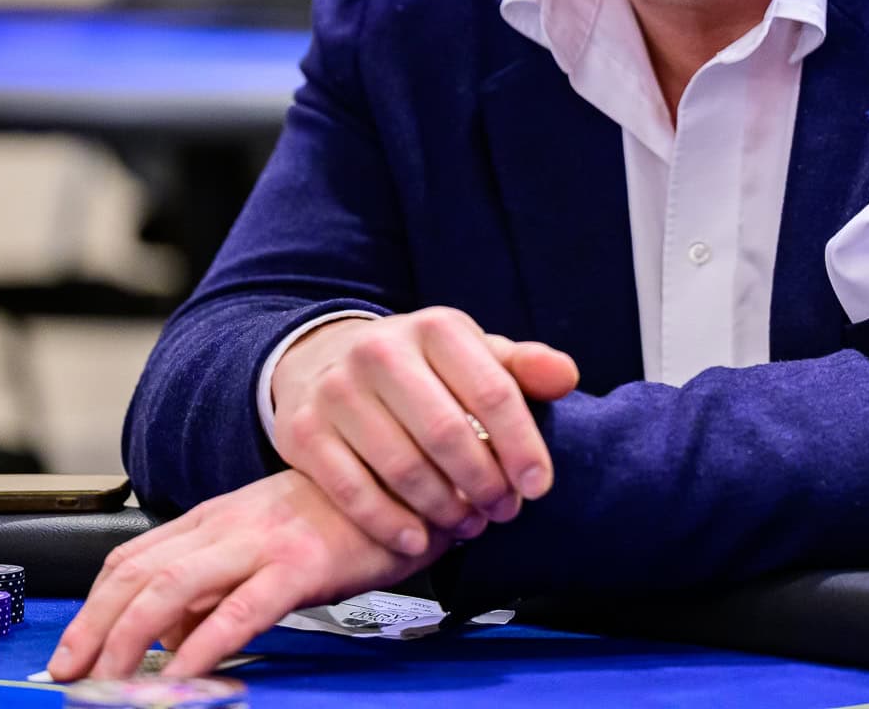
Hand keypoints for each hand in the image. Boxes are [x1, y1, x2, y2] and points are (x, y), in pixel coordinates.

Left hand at [46, 469, 444, 680]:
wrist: (415, 480)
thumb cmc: (347, 518)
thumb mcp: (270, 544)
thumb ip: (220, 585)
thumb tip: (173, 637)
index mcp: (218, 517)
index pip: (133, 556)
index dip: (93, 605)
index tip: (72, 647)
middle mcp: (229, 524)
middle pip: (137, 572)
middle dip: (93, 626)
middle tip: (68, 671)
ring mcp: (262, 541)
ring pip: (171, 586)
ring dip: (127, 638)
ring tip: (109, 682)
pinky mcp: (301, 564)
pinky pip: (239, 609)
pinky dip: (202, 645)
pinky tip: (182, 673)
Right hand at [271, 306, 578, 555]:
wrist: (327, 361)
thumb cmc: (420, 368)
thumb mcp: (472, 355)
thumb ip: (522, 368)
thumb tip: (565, 377)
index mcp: (435, 328)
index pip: (493, 391)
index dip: (522, 446)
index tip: (538, 486)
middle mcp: (380, 351)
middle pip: (447, 433)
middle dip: (484, 483)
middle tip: (501, 512)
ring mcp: (336, 390)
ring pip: (401, 466)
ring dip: (443, 509)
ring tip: (467, 525)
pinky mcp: (302, 431)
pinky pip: (350, 491)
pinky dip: (389, 523)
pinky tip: (417, 539)